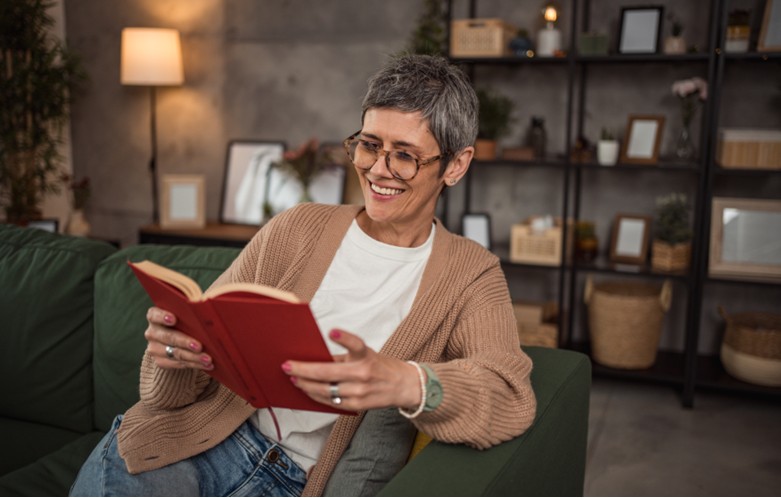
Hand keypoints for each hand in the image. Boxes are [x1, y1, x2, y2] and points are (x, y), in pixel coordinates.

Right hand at [143, 306, 212, 370]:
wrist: (175, 341)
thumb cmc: (184, 322)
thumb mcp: (184, 316)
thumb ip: (190, 315)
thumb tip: (208, 316)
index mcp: (154, 316)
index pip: (154, 315)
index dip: (163, 317)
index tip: (173, 320)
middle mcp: (152, 332)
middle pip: (168, 337)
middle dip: (185, 342)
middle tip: (199, 346)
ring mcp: (154, 348)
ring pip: (175, 353)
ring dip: (193, 357)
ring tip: (208, 359)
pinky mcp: (160, 361)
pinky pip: (178, 364)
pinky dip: (194, 364)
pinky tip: (206, 365)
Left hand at [281, 329, 420, 411]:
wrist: (403, 386)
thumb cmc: (380, 367)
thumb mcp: (365, 356)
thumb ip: (342, 358)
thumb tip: (314, 359)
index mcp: (366, 356)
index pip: (356, 345)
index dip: (345, 338)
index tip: (333, 331)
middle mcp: (364, 374)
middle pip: (328, 373)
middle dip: (303, 370)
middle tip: (287, 366)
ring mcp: (360, 392)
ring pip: (325, 391)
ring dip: (306, 385)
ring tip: (294, 379)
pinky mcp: (357, 406)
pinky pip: (331, 402)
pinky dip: (316, 396)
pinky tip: (307, 390)